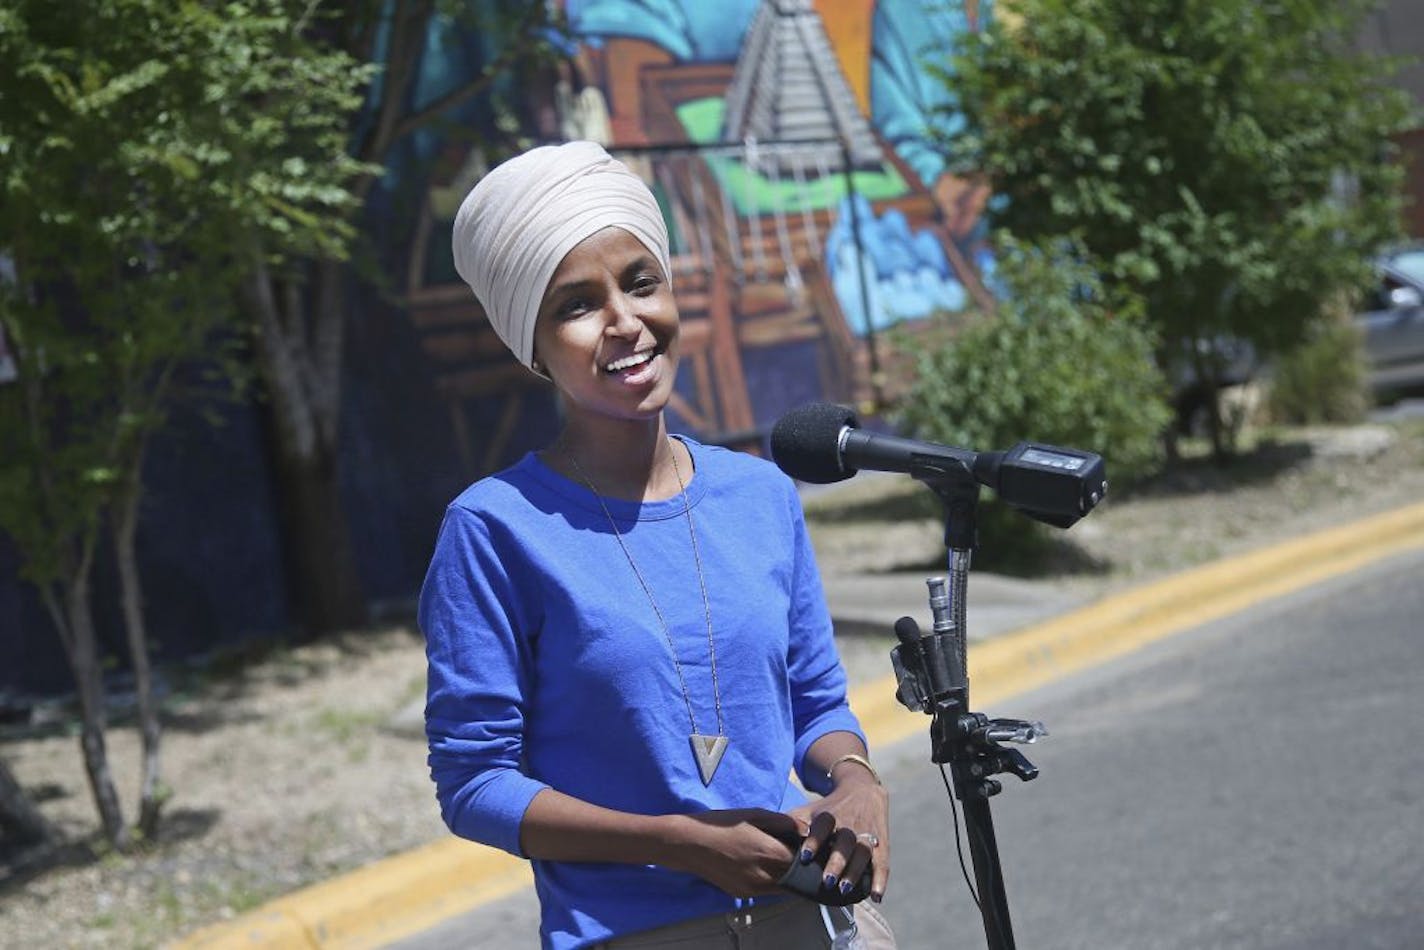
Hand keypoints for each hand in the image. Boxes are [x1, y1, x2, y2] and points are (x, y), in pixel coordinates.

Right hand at [666, 808, 803, 896]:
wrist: (688, 844)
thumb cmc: (720, 824)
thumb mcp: (753, 815)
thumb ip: (783, 822)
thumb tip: (806, 830)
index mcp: (768, 853)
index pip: (803, 861)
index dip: (810, 854)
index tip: (811, 846)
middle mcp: (764, 876)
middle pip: (796, 878)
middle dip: (801, 867)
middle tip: (801, 854)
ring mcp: (753, 889)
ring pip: (782, 887)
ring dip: (787, 875)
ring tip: (782, 858)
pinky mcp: (743, 894)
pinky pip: (767, 889)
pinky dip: (772, 879)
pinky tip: (764, 864)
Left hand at [788, 772, 889, 901]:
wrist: (861, 789)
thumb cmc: (828, 808)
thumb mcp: (810, 811)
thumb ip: (791, 825)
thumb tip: (766, 840)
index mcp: (830, 815)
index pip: (822, 826)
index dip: (814, 841)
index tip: (804, 857)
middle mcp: (849, 824)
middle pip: (845, 842)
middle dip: (837, 861)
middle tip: (826, 881)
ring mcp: (867, 833)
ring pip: (863, 852)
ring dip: (856, 871)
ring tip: (845, 890)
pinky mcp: (881, 842)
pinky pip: (883, 862)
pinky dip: (881, 879)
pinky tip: (876, 896)